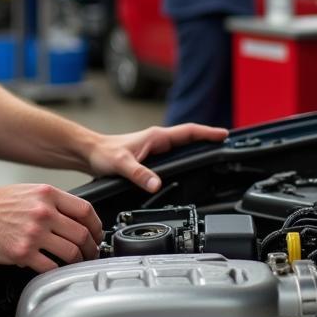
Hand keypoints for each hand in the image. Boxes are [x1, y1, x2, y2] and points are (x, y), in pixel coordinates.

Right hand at [0, 183, 102, 272]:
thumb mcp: (27, 191)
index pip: (85, 210)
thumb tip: (73, 217)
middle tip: (90, 254)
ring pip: (71, 252)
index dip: (97, 226)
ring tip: (76, 264)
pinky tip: (56, 271)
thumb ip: (51, 201)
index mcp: (47, 194)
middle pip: (82, 234)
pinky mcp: (23, 252)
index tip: (97, 234)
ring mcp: (34, 233)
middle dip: (91, 248)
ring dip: (78, 262)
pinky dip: (57, 272)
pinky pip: (51, 267)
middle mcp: (43, 212)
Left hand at [86, 123, 228, 192]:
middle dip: (208, 139)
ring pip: (182, 146)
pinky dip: (185, 157)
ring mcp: (154, 148)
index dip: (207, 133)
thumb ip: (139, 174)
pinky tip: (189, 167)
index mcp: (156, 137)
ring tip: (214, 154)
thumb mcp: (122, 164)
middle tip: (226, 145)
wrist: (90, 153)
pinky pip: (174, 155)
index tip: (224, 135)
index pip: (188, 132)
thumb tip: (156, 184)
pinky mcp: (150, 157)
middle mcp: (157, 141)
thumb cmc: (103, 154)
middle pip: (189, 138)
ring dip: (198, 148)